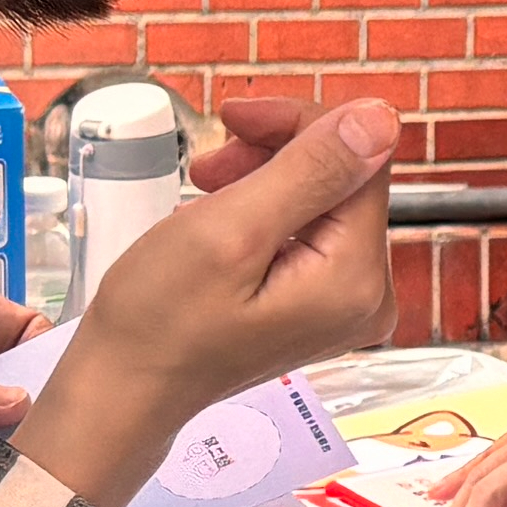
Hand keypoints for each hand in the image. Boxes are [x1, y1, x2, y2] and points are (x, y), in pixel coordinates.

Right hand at [18, 94, 399, 506]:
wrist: (126, 389)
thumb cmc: (160, 320)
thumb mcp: (232, 230)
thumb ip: (311, 170)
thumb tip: (381, 117)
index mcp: (357, 278)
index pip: (361, 158)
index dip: (297, 123)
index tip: (233, 118)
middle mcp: (369, 296)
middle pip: (345, 179)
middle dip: (276, 154)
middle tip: (209, 164)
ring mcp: (346, 306)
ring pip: (323, 200)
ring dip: (264, 179)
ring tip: (206, 190)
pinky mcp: (319, 308)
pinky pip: (309, 233)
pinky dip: (264, 212)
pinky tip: (219, 220)